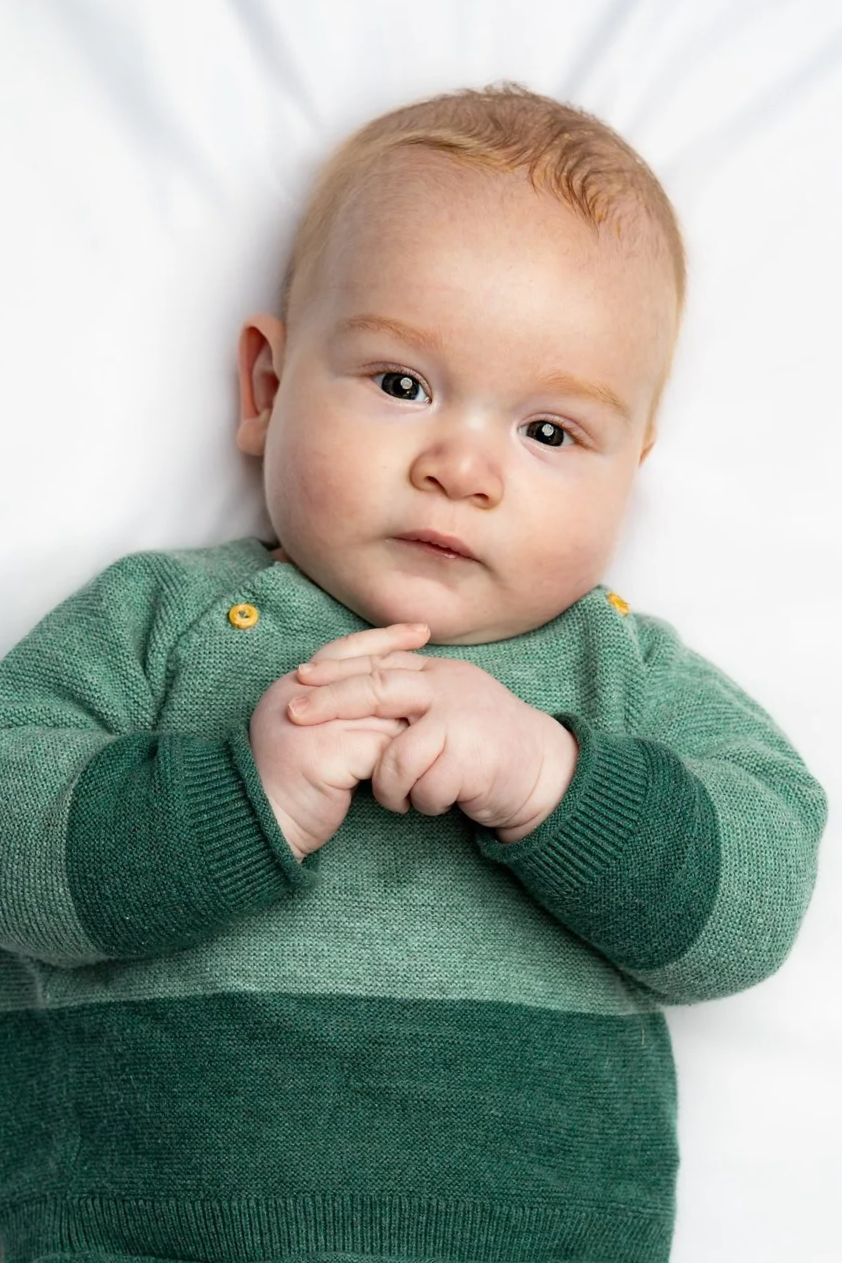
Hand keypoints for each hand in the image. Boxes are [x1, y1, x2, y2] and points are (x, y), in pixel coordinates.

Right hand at [249, 623, 430, 859]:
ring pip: (381, 710)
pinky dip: (405, 757)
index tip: (419, 632)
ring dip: (412, 722)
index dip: (383, 639)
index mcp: (291, 688)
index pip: (344, 650)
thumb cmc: (285, 784)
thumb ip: (334, 710)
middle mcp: (298, 697)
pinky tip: (424, 761)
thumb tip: (385, 693)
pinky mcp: (329, 752)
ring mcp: (314, 723)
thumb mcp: (306, 734)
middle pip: (368, 674)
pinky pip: (383, 747)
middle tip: (443, 662)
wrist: (258, 823)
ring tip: (442, 722)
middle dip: (408, 666)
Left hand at [288, 650, 577, 842]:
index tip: (298, 678)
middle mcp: (448, 689)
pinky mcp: (473, 758)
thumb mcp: (448, 706)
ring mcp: (462, 721)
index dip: (335, 670)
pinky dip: (424, 803)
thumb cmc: (485, 745)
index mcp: (438, 674)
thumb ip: (410, 695)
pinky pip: (424, 788)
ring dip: (390, 786)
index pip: (378, 662)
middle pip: (377, 688)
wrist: (543, 771)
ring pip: (395, 755)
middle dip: (330, 702)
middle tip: (294, 715)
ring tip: (402, 799)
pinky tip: (437, 802)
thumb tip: (348, 689)